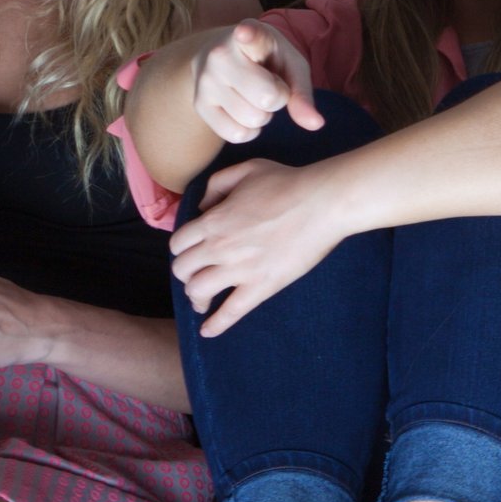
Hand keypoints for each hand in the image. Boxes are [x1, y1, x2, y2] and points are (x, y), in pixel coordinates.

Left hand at [168, 156, 357, 337]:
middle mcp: (219, 248)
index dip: (182, 249)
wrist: (322, 203)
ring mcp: (239, 270)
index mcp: (213, 221)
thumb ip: (216, 186)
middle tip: (197, 274)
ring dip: (196, 298)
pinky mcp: (262, 286)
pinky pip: (232, 312)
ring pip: (199, 292)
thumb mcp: (245, 170)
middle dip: (186, 273)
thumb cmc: (287, 183)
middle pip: (183, 270)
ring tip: (202, 301)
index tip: (192, 252)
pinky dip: (216, 325)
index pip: (178, 244)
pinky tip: (207, 331)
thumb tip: (203, 207)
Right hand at [189, 21, 320, 145]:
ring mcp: (205, 80)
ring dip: (263, 115)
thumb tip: (315, 124)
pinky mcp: (199, 105)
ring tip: (253, 93)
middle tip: (268, 83)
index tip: (245, 32)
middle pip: (268, 98)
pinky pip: (237, 135)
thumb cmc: (266, 59)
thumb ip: (303, 92)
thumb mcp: (291, 65)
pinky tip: (243, 109)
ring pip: (253, 119)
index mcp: (249, 34)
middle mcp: (220, 55)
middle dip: (277, 98)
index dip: (249, 34)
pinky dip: (249, 130)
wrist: (222, 55)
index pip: (249, 35)